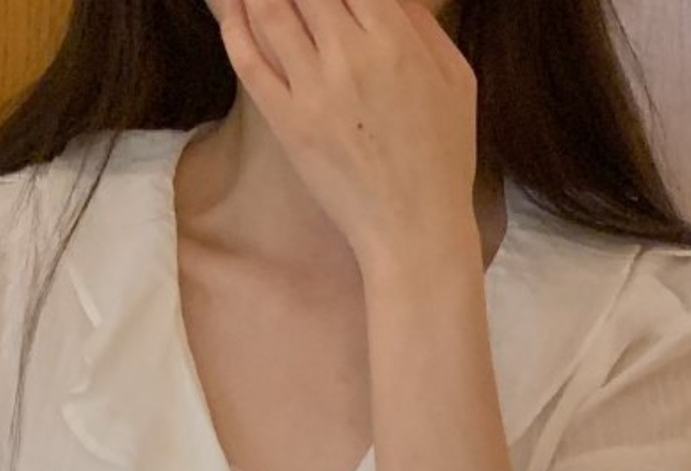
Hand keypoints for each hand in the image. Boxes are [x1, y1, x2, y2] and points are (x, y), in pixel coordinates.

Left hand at [216, 0, 480, 275]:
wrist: (415, 228)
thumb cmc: (443, 156)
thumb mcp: (455, 77)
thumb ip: (421, 24)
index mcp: (395, 37)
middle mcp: (350, 55)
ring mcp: (314, 90)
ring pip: (271, 11)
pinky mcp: (288, 124)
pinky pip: (250, 63)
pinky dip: (236, 28)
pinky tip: (235, 12)